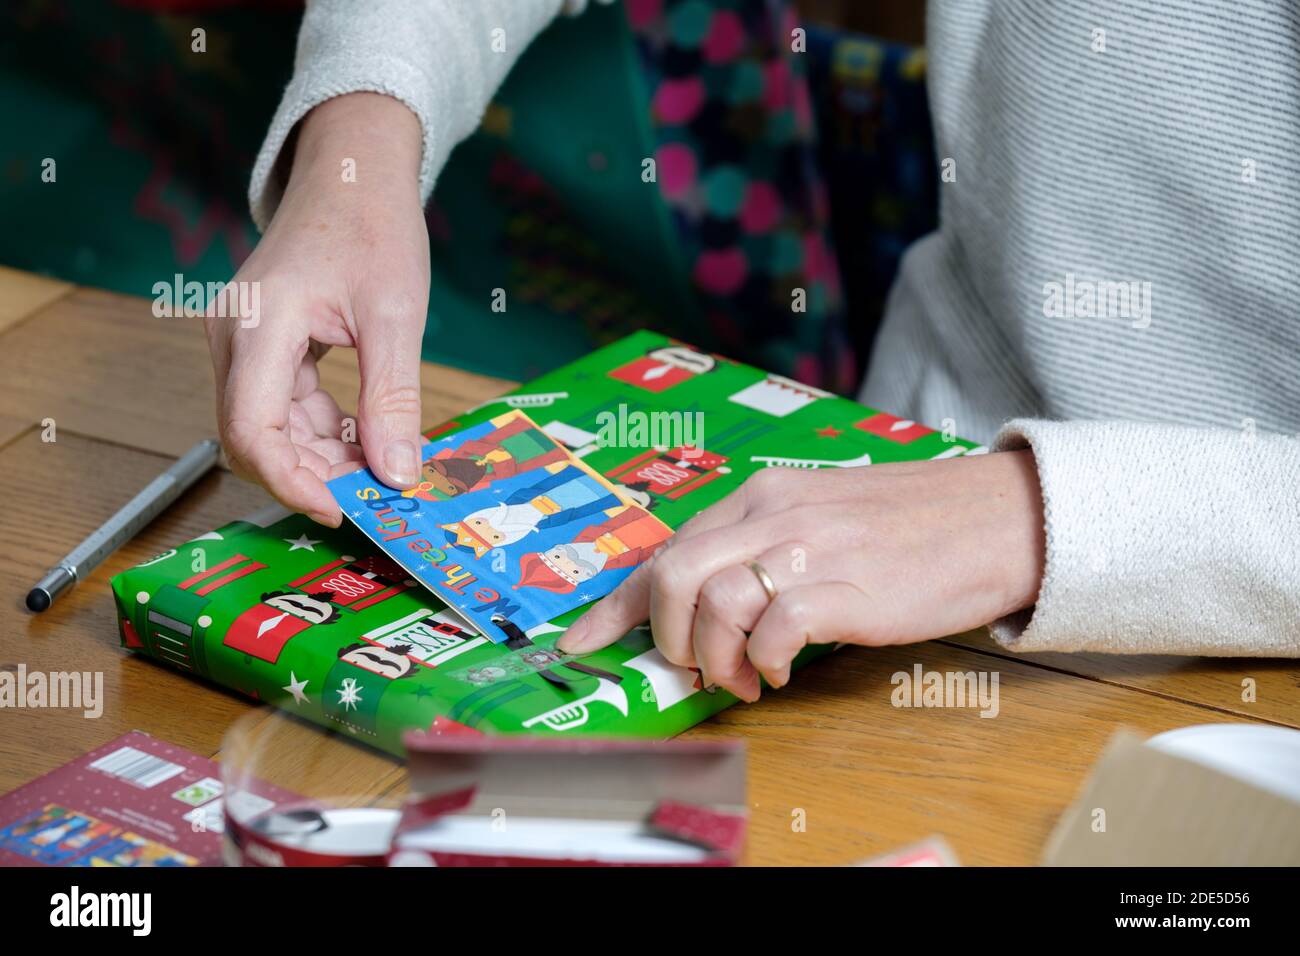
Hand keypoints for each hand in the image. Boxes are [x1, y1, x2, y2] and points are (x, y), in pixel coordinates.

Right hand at [205, 93, 428, 525]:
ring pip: (266, 426)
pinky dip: (317, 431)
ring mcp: (240, 340)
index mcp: (258, 323)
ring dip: (317, 457)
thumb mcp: (396, 316)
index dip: (292, 481)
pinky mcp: (259, 344)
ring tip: (376, 470)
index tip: (343, 509)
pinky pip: (279, 405)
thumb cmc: (374, 226)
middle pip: (252, 436)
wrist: (353, 172)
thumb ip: (392, 399)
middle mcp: (233, 336)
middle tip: (372, 497)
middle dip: (310, 475)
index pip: (251, 428)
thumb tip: (397, 475)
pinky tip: (362, 439)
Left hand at [557, 450, 1045, 700]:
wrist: (995, 516)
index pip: (667, 548)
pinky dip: (762, 663)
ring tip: (745, 678)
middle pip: (673, 575)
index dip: (616, 605)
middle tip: (694, 667)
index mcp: (762, 494)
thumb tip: (703, 605)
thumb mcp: (819, 517)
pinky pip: (773, 630)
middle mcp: (775, 512)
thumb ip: (760, 545)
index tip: (581, 643)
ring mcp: (811, 548)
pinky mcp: (849, 589)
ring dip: (715, 659)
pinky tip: (780, 673)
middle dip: (664, 636)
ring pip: (713, 604)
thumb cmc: (906, 526)